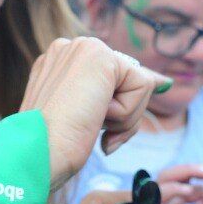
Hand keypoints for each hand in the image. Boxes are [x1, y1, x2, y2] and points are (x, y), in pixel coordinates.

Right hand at [21, 38, 172, 188]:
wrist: (36, 155)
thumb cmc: (53, 150)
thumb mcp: (84, 120)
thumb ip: (115, 97)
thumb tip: (166, 81)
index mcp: (57, 65)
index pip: (111, 71)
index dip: (131, 88)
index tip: (163, 84)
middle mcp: (68, 49)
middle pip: (128, 78)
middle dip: (125, 114)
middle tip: (96, 133)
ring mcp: (81, 48)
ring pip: (138, 82)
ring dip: (124, 117)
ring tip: (88, 125)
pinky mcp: (99, 55)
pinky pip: (142, 84)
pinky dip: (127, 113)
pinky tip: (95, 117)